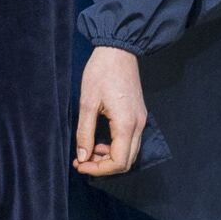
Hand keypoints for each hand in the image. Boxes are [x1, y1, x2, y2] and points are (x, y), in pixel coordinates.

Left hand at [73, 47, 146, 175]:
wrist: (118, 50)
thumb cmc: (101, 72)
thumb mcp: (87, 103)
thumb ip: (85, 133)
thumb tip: (82, 157)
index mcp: (126, 123)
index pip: (118, 161)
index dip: (98, 169)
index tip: (80, 165)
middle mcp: (138, 125)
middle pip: (127, 161)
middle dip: (103, 166)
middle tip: (81, 161)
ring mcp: (141, 120)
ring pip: (130, 152)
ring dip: (109, 158)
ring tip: (88, 152)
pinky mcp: (138, 115)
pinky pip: (130, 141)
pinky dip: (116, 147)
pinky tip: (100, 142)